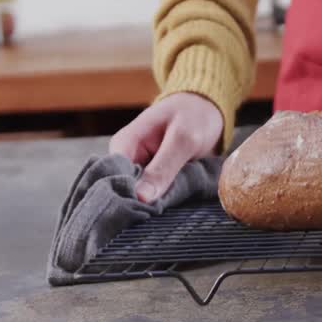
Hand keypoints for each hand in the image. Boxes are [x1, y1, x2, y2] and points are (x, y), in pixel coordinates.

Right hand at [109, 92, 223, 202]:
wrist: (208, 108)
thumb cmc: (194, 115)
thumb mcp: (183, 139)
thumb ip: (163, 168)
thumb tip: (140, 198)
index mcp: (124, 144)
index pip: (113, 178)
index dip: (126, 197)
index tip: (144, 211)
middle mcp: (127, 159)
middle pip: (125, 191)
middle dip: (142, 204)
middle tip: (161, 213)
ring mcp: (140, 170)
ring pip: (141, 197)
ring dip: (156, 204)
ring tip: (170, 209)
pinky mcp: (154, 178)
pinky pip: (154, 196)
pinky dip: (165, 201)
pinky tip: (174, 205)